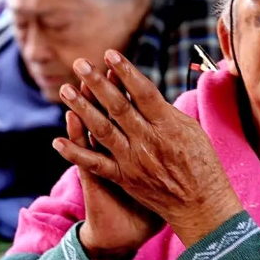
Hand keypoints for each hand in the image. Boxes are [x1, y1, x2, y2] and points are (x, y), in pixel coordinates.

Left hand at [54, 50, 242, 247]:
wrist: (200, 205)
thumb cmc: (202, 165)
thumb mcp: (193, 132)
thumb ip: (167, 113)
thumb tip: (146, 95)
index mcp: (169, 126)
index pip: (143, 92)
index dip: (126, 72)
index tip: (110, 54)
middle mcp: (148, 141)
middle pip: (118, 107)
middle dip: (97, 83)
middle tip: (80, 64)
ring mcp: (134, 161)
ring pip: (103, 130)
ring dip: (82, 109)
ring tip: (65, 91)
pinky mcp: (125, 178)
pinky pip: (96, 164)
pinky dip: (76, 154)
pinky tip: (58, 142)